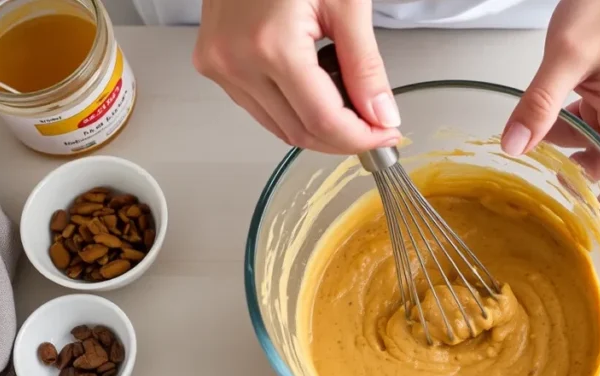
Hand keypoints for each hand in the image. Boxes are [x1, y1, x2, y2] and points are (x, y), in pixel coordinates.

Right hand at [192, 0, 400, 152]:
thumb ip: (366, 67)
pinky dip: (293, 109)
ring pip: (278, 127)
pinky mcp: (212, 63)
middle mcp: (236, 62)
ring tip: (347, 98)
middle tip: (376, 123)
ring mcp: (219, 65)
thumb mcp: (347, 4)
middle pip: (300, 132)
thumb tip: (382, 115)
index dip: (361, 137)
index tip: (386, 134)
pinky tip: (316, 86)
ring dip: (318, 126)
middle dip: (343, 137)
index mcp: (270, 46)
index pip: (323, 121)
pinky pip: (259, 107)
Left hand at [503, 0, 599, 264]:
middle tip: (548, 214)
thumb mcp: (568, 54)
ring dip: (568, 155)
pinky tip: (544, 123)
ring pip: (598, 151)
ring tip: (533, 156)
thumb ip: (538, 104)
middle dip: (580, 194)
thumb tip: (514, 146)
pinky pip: (596, 127)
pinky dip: (571, 130)